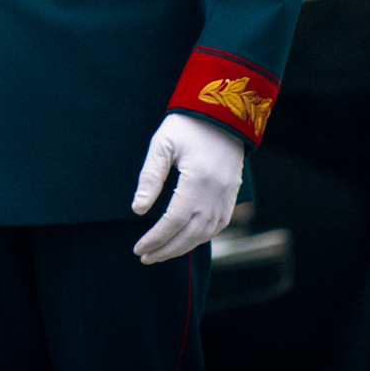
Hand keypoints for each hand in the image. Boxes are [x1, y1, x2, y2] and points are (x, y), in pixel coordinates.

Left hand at [131, 113, 244, 265]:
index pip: (173, 221)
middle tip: (146, 258)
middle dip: (167, 250)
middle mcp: (216, 194)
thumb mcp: (162, 145)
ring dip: (183, 247)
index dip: (156, 238)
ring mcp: (227, 196)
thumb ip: (150, 178)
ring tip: (161, 252)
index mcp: (198, 181)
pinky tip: (185, 239)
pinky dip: (200, 237)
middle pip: (190, 234)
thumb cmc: (188, 125)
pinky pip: (217, 226)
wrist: (223, 113)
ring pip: (205, 234)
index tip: (139, 249)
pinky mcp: (232, 195)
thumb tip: (138, 210)